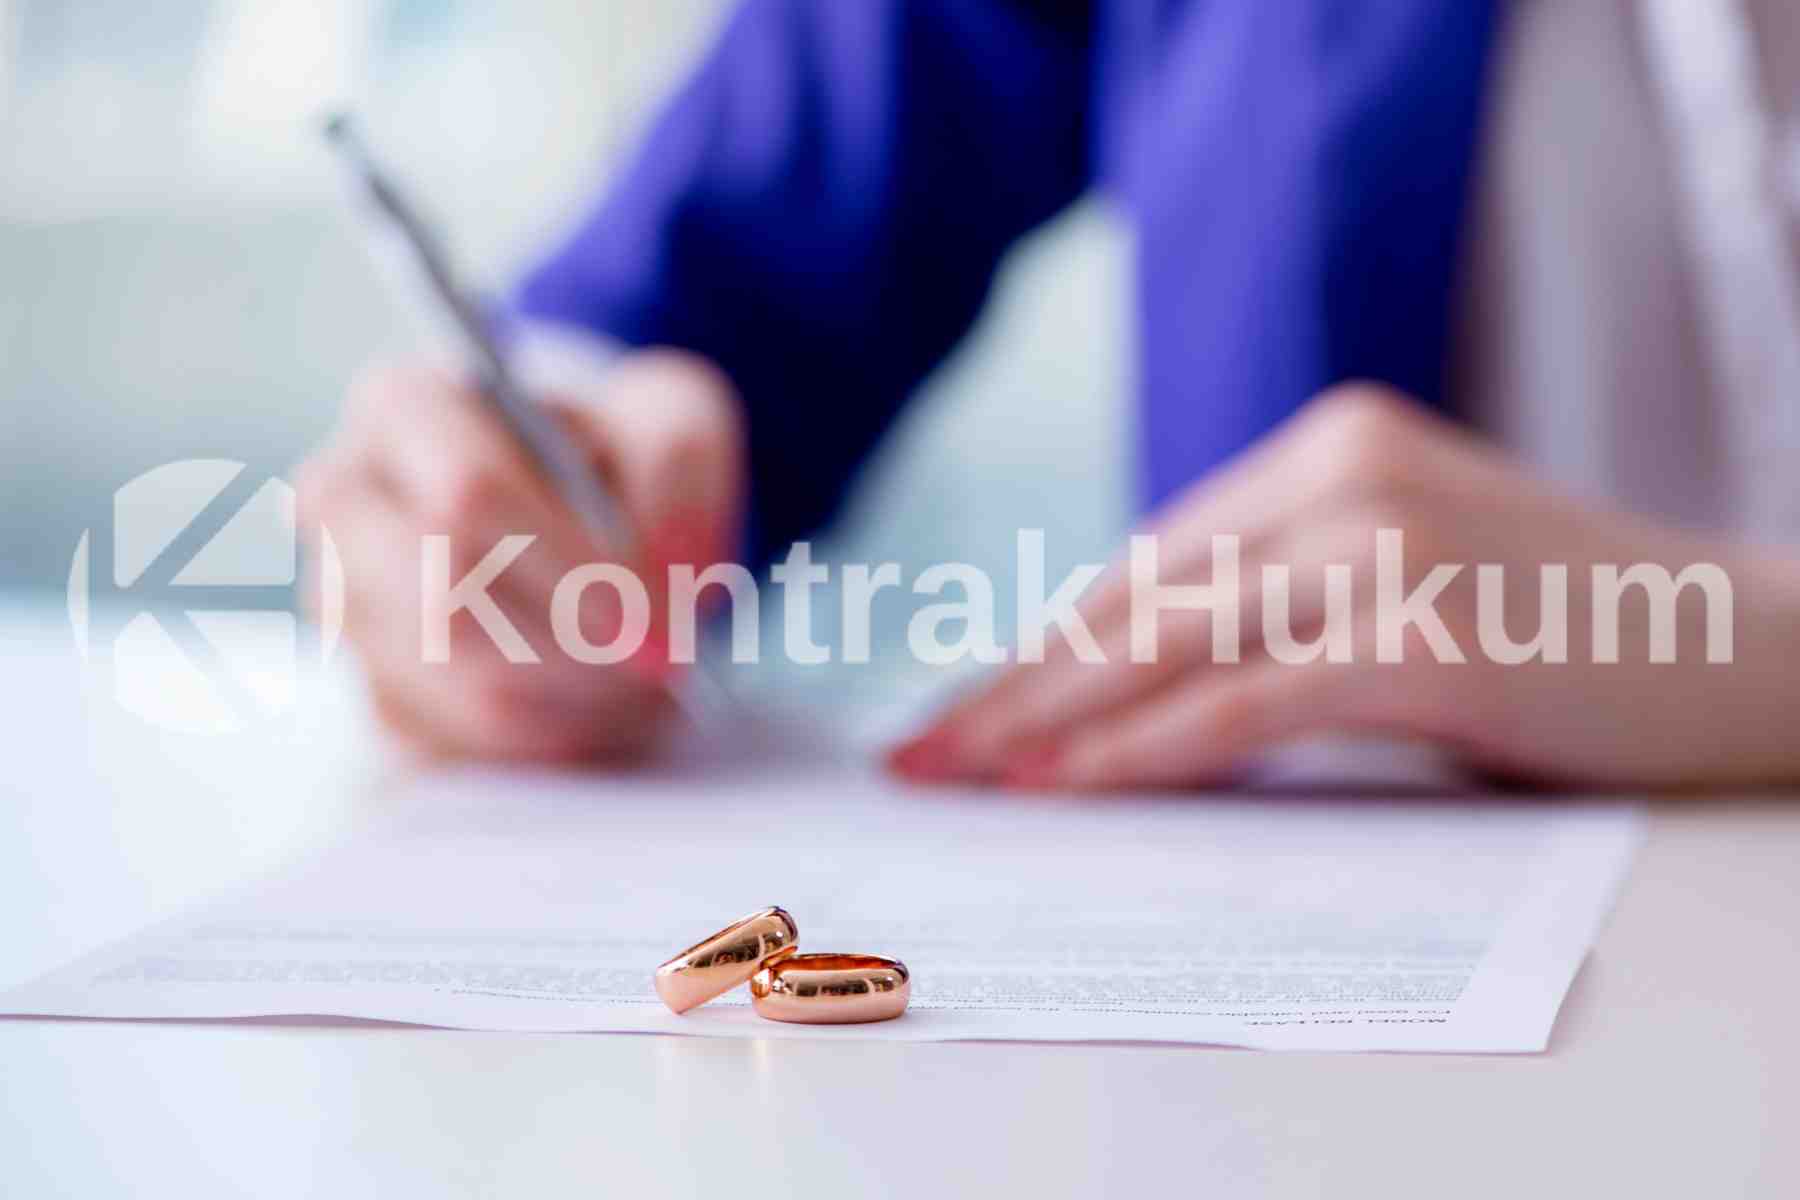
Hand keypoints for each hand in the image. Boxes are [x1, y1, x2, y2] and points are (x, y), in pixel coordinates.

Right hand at [296, 348, 744, 762]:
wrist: (588, 513)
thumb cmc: (620, 456)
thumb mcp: (673, 417)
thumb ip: (679, 466)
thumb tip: (660, 570)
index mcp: (404, 406)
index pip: (466, 496)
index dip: (569, 572)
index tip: (649, 620)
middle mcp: (345, 502)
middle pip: (443, 608)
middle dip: (572, 652)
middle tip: (657, 665)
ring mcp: (342, 604)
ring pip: (454, 688)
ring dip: (573, 702)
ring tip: (643, 680)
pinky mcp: (368, 688)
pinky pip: (457, 746)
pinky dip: (549, 740)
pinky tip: (597, 703)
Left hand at [892, 384, 1799, 789]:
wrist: (1746, 644)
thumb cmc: (1561, 623)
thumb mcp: (1401, 577)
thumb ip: (1279, 602)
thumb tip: (1121, 688)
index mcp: (1327, 444)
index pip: (1146, 561)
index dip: (1040, 640)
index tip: (958, 702)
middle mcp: (1341, 472)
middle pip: (1134, 599)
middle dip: (1013, 685)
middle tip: (921, 754)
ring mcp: (1380, 543)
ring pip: (1168, 647)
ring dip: (1051, 723)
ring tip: (967, 779)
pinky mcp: (1416, 631)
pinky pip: (1238, 704)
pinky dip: (1143, 752)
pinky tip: (1069, 787)